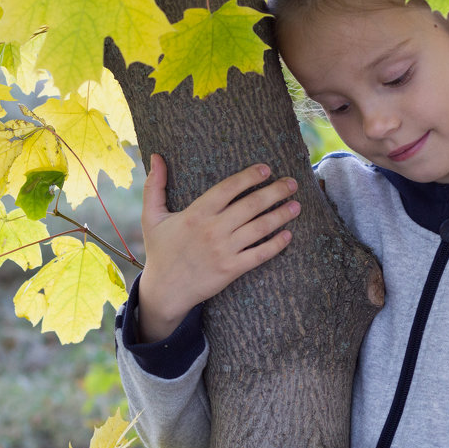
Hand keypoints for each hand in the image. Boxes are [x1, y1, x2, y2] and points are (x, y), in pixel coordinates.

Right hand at [136, 154, 299, 342]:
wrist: (164, 291)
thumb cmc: (160, 251)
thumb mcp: (151, 217)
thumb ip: (154, 186)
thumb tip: (155, 156)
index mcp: (196, 213)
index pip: (228, 188)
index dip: (249, 177)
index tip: (266, 169)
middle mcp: (213, 230)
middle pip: (251, 205)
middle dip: (275, 192)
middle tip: (292, 183)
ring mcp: (224, 251)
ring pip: (259, 228)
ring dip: (281, 215)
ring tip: (297, 205)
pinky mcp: (231, 270)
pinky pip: (259, 255)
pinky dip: (276, 245)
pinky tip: (288, 235)